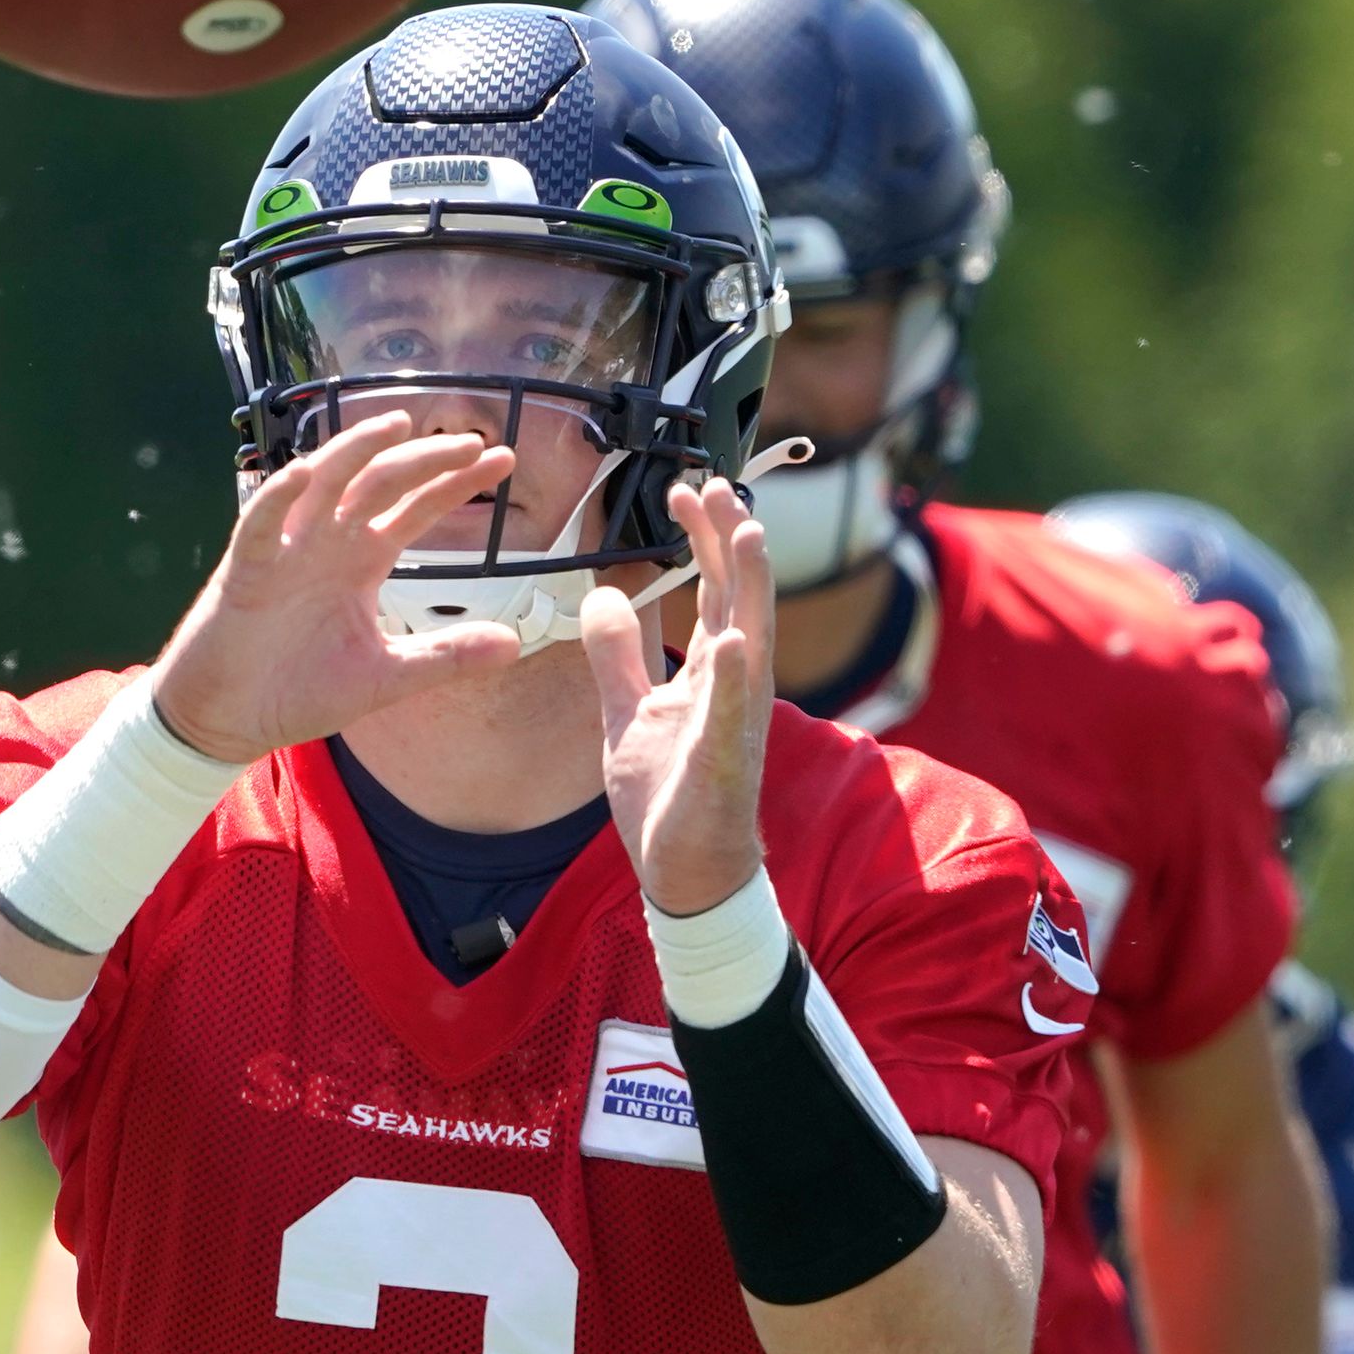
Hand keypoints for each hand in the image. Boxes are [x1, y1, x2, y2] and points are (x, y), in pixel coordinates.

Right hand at [146, 413, 528, 767]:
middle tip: (470, 441)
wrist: (230, 719)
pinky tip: (300, 474)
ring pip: (321, 484)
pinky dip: (277, 498)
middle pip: (380, 483)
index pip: (415, 507)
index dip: (453, 482)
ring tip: (395, 426)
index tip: (502, 459)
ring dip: (354, 451)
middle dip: (423, 460)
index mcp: (361, 560)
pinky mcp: (246, 571)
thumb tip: (514, 644)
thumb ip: (445, 656)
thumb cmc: (298, 690)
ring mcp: (287, 551)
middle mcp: (328, 543)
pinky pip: (260, 525)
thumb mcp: (386, 676)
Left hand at [582, 478, 772, 916]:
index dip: (703, 538)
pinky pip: (731, 713)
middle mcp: (735, 684)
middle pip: (738, 596)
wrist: (682, 868)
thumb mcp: (627, 711)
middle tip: (719, 485)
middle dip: (730, 540)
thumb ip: (616, 655)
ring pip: (751, 639)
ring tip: (747, 532)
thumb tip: (602, 597)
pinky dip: (733, 677)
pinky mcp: (725, 759)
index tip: (686, 492)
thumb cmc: (667, 791)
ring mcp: (736, 719)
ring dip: (751, 586)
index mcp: (713, 670)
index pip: (714, 588)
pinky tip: (735, 640)